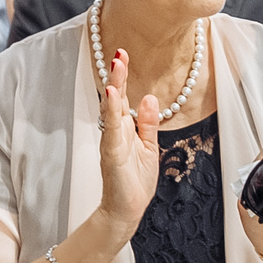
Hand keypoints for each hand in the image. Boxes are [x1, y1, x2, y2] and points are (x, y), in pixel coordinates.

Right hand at [96, 46, 162, 232]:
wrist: (126, 210)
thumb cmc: (135, 182)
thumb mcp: (149, 147)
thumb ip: (148, 123)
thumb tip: (151, 97)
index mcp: (124, 128)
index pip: (122, 97)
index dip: (123, 76)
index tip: (123, 55)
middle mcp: (115, 131)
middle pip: (115, 97)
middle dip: (117, 74)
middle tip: (120, 52)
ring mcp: (112, 140)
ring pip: (111, 107)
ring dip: (114, 85)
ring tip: (116, 64)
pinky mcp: (112, 152)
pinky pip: (111, 127)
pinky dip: (111, 110)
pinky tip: (111, 94)